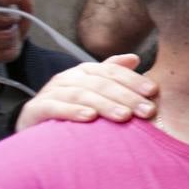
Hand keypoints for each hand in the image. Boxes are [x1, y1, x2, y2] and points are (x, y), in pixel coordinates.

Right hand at [16, 55, 157, 131]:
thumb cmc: (74, 109)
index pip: (112, 71)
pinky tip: (90, 118)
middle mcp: (68, 78)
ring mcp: (50, 92)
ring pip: (81, 94)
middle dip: (127, 96)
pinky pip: (54, 108)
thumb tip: (134, 58)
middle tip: (147, 111)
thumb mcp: (96, 92)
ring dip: (105, 105)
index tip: (153, 91)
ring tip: (125, 116)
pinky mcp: (35, 109)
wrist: (36, 129)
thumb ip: (114, 75)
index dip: (133, 80)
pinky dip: (72, 111)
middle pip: (101, 83)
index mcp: (85, 72)